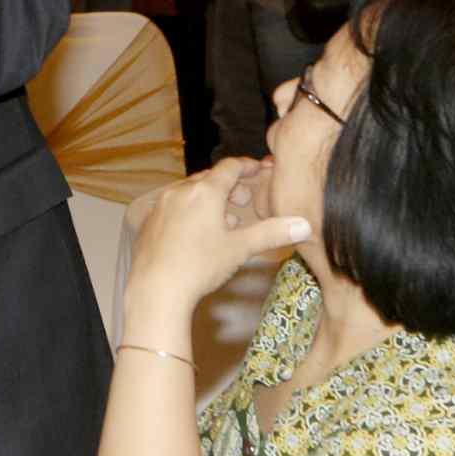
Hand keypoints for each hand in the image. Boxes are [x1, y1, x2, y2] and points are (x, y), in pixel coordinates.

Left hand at [124, 158, 309, 325]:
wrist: (156, 289)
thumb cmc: (200, 266)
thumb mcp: (240, 249)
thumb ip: (272, 233)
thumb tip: (305, 226)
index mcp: (204, 192)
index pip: (229, 167)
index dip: (247, 166)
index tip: (258, 170)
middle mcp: (180, 191)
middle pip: (208, 178)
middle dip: (229, 186)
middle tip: (243, 200)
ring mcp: (161, 205)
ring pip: (190, 192)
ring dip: (209, 200)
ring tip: (224, 220)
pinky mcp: (149, 221)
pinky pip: (174, 206)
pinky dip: (190, 211)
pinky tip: (197, 232)